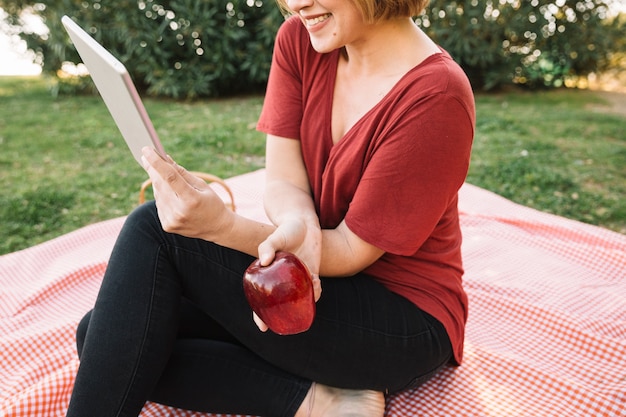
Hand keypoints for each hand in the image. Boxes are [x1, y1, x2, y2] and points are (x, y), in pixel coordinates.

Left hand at [140, 147, 231, 239]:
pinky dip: (162, 196)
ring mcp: (172, 220)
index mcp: (192, 199)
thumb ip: (181, 172)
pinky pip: (159, 204)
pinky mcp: (167, 225)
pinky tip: (172, 197)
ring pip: (158, 193)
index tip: (146, 149)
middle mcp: (180, 211)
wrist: (217, 228)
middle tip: (146, 156)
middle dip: (152, 169)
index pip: (170, 177)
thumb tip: (164, 158)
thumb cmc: (211, 202)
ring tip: (169, 182)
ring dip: (159, 183)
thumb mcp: (202, 185)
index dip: (156, 162)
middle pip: (160, 184)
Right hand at [251, 215, 322, 331]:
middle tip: (283, 327)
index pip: (261, 299)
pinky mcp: (311, 273)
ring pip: (299, 299)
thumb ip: (267, 247)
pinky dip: (316, 289)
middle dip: (281, 318)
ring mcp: (297, 279)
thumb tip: (264, 261)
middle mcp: (282, 280)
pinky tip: (316, 280)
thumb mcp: (275, 237)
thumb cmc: (286, 230)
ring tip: (310, 288)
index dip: (259, 314)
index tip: (261, 327)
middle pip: (280, 305)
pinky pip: (313, 289)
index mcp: (270, 275)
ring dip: (304, 301)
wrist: (304, 222)